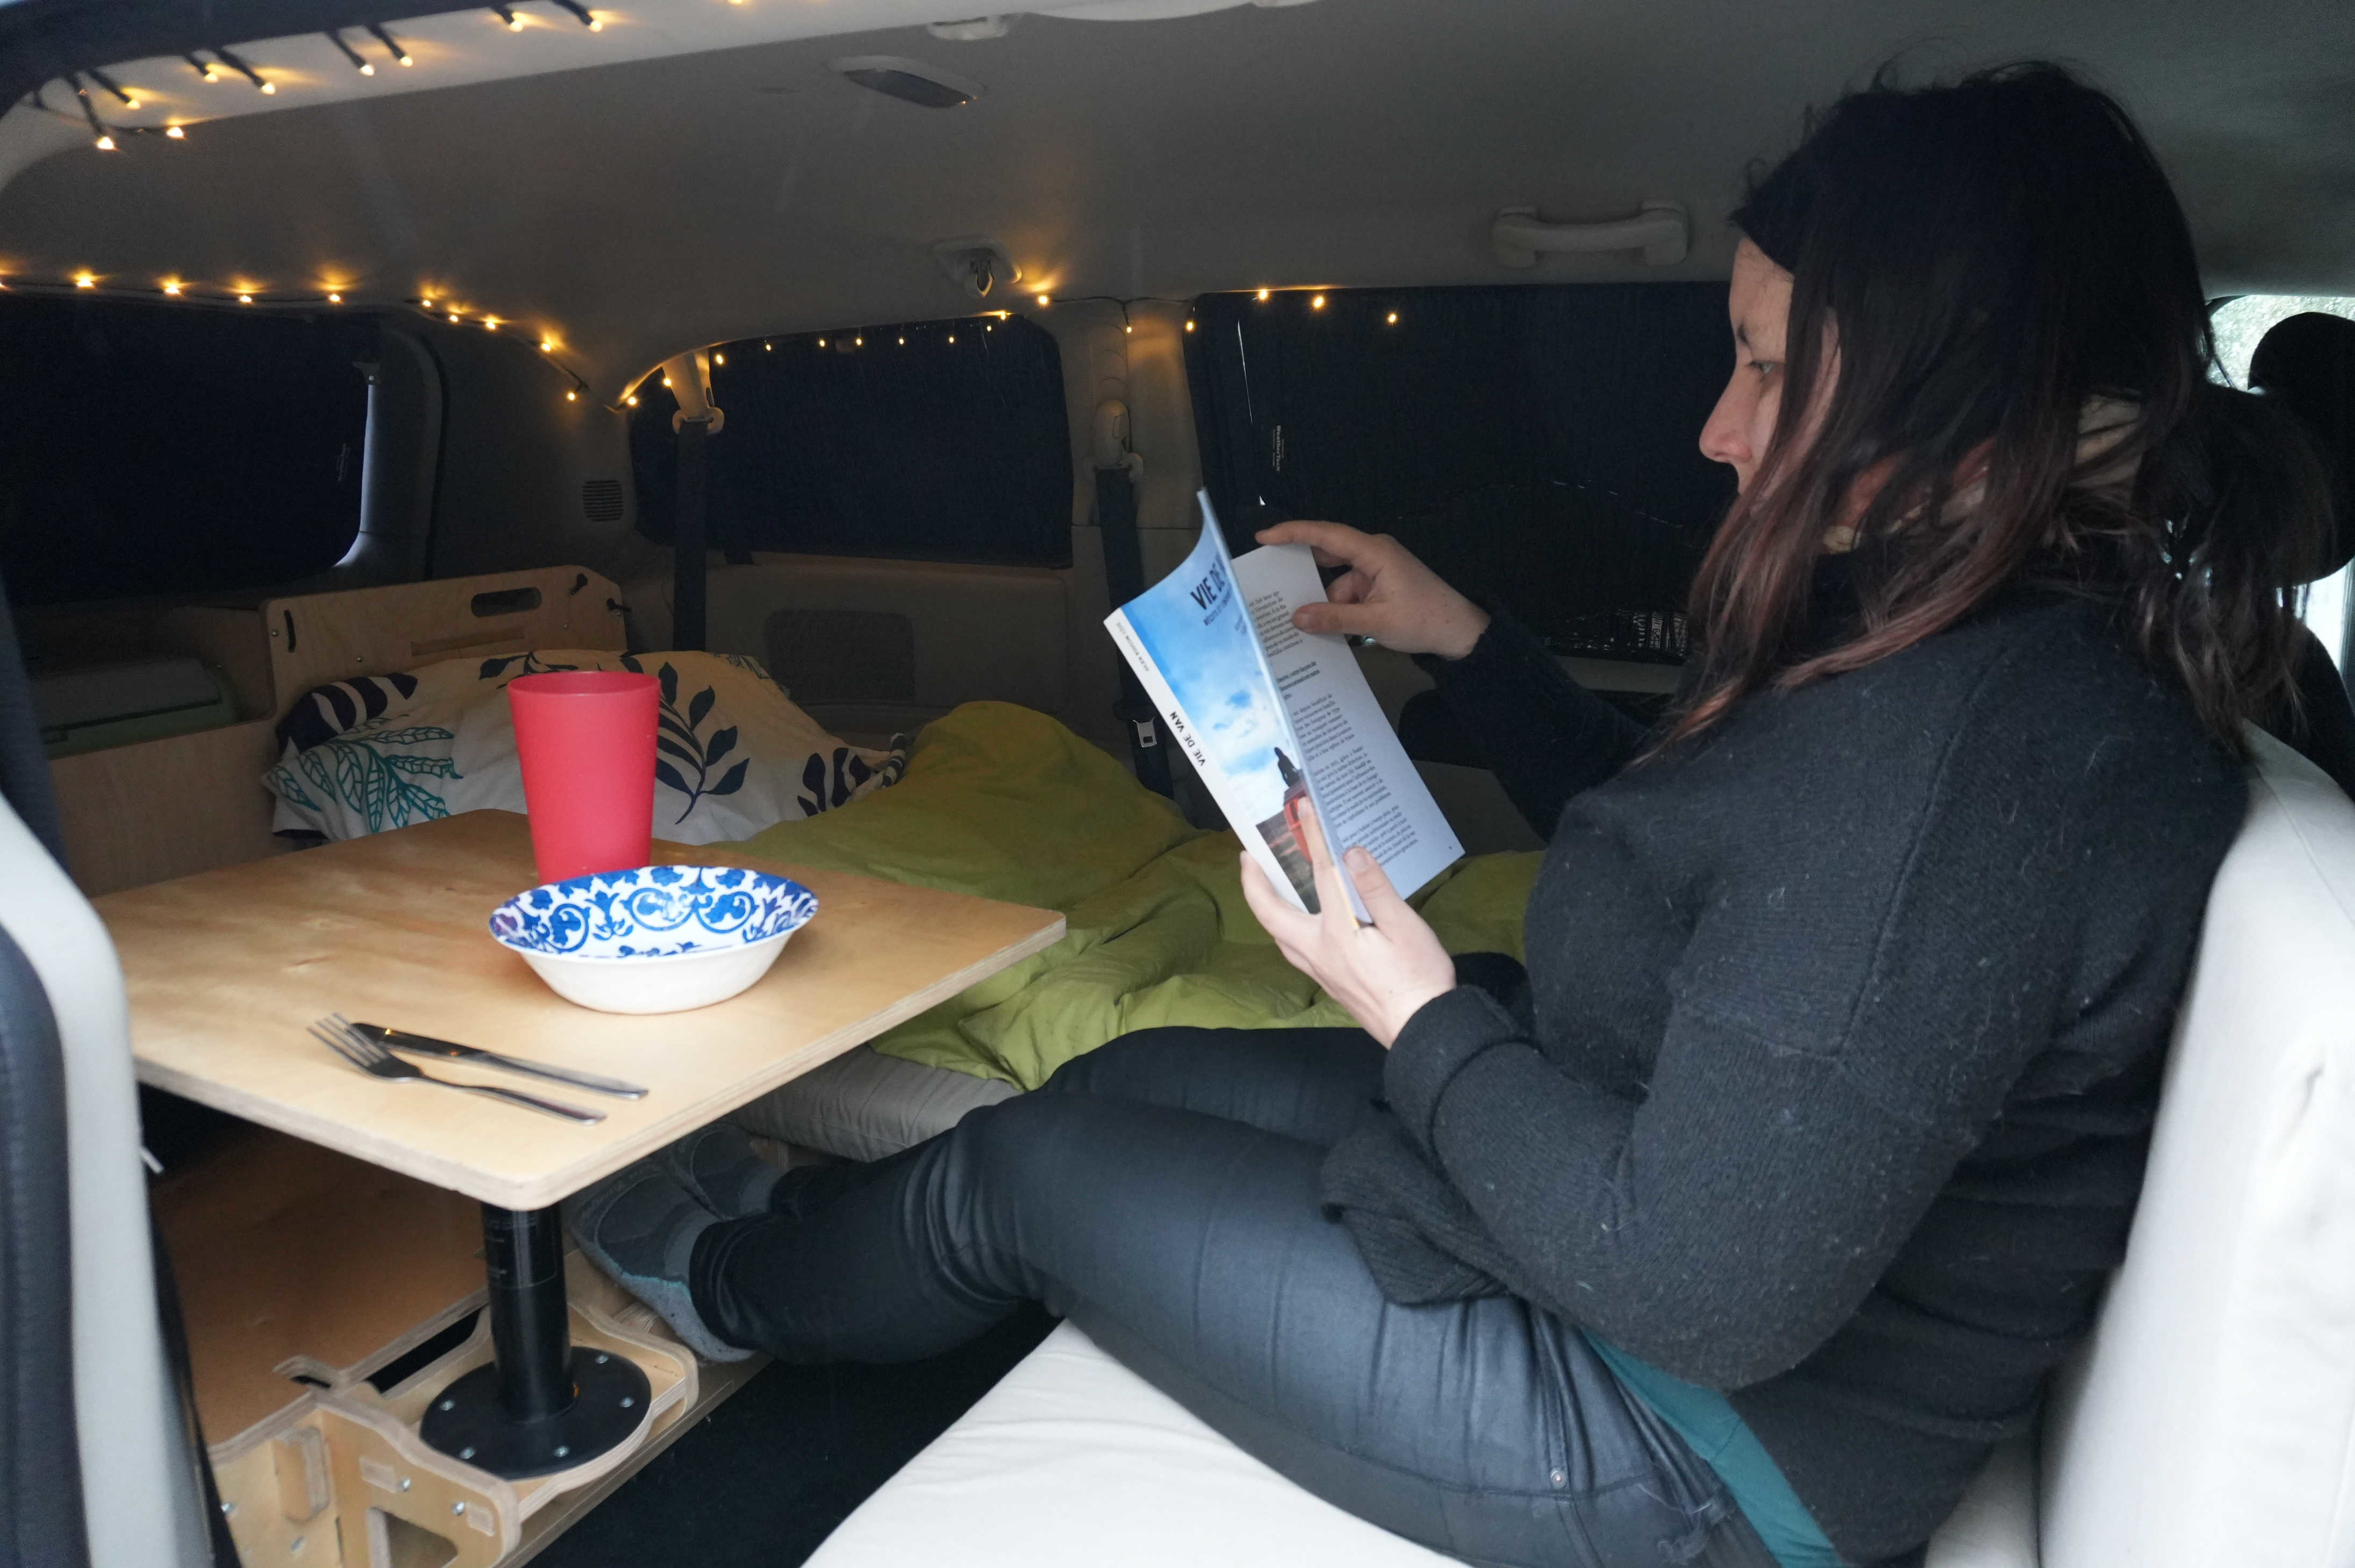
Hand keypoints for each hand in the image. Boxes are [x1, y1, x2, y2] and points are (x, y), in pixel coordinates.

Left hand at [1239, 800, 1456, 1047]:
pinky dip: (1284, 931)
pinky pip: (1294, 952)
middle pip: (1271, 914)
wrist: (1421, 1030)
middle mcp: (1319, 952)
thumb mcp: (1405, 926)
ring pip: (1279, 937)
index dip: (1313, 838)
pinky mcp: (1330, 984)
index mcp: (1337, 931)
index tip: (1304, 810)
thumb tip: (1351, 852)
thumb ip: (1375, 888)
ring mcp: (1321, 971)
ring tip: (1264, 888)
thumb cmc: (1418, 978)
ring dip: (1265, 909)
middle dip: (1254, 884)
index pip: (1321, 874)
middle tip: (1248, 858)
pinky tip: (1297, 927)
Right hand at [1254, 520, 1489, 659]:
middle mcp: (1373, 554)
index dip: (1292, 533)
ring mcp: (1377, 570)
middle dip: (1301, 569)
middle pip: (1327, 554)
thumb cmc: (1425, 620)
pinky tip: (1325, 628)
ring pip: (1337, 580)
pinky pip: (1349, 593)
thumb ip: (1335, 619)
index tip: (1264, 537)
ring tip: (1296, 618)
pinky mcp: (1380, 586)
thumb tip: (1296, 618)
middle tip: (1269, 577)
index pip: (1326, 535)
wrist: (1461, 633)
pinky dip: (1338, 609)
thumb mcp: (1377, 623)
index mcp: (1375, 552)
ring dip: (1324, 601)